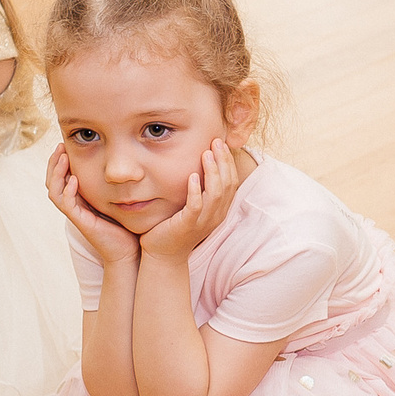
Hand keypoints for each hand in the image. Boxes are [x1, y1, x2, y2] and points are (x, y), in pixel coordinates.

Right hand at [48, 145, 140, 263]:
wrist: (128, 251)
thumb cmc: (126, 226)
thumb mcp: (119, 198)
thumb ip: (115, 183)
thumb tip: (123, 163)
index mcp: (80, 198)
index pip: (61, 176)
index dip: (60, 161)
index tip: (65, 144)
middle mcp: (74, 205)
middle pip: (52, 181)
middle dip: (54, 163)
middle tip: (59, 146)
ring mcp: (76, 214)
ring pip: (54, 191)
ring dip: (57, 173)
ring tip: (62, 157)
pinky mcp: (81, 222)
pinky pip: (66, 204)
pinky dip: (67, 191)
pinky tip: (74, 179)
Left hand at [140, 138, 243, 258]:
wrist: (163, 253)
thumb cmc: (175, 226)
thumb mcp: (193, 205)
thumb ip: (200, 188)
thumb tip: (198, 162)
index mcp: (220, 209)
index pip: (231, 182)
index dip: (228, 162)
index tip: (221, 143)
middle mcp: (216, 215)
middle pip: (227, 184)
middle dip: (223, 161)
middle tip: (216, 142)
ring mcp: (203, 222)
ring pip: (216, 194)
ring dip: (212, 172)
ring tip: (206, 154)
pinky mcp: (187, 226)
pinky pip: (196, 207)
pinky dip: (195, 191)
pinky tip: (192, 176)